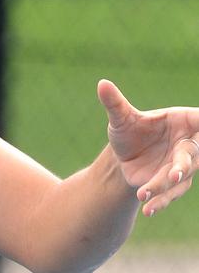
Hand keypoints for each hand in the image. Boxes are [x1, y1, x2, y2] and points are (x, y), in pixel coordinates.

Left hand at [98, 79, 198, 215]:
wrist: (123, 157)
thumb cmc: (129, 131)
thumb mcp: (120, 118)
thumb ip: (114, 103)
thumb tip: (102, 83)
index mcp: (181, 121)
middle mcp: (187, 143)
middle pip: (192, 154)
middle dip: (184, 165)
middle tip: (173, 174)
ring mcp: (182, 165)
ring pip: (179, 177)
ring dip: (165, 186)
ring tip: (147, 191)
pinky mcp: (172, 184)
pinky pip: (169, 194)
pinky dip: (159, 201)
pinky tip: (147, 209)